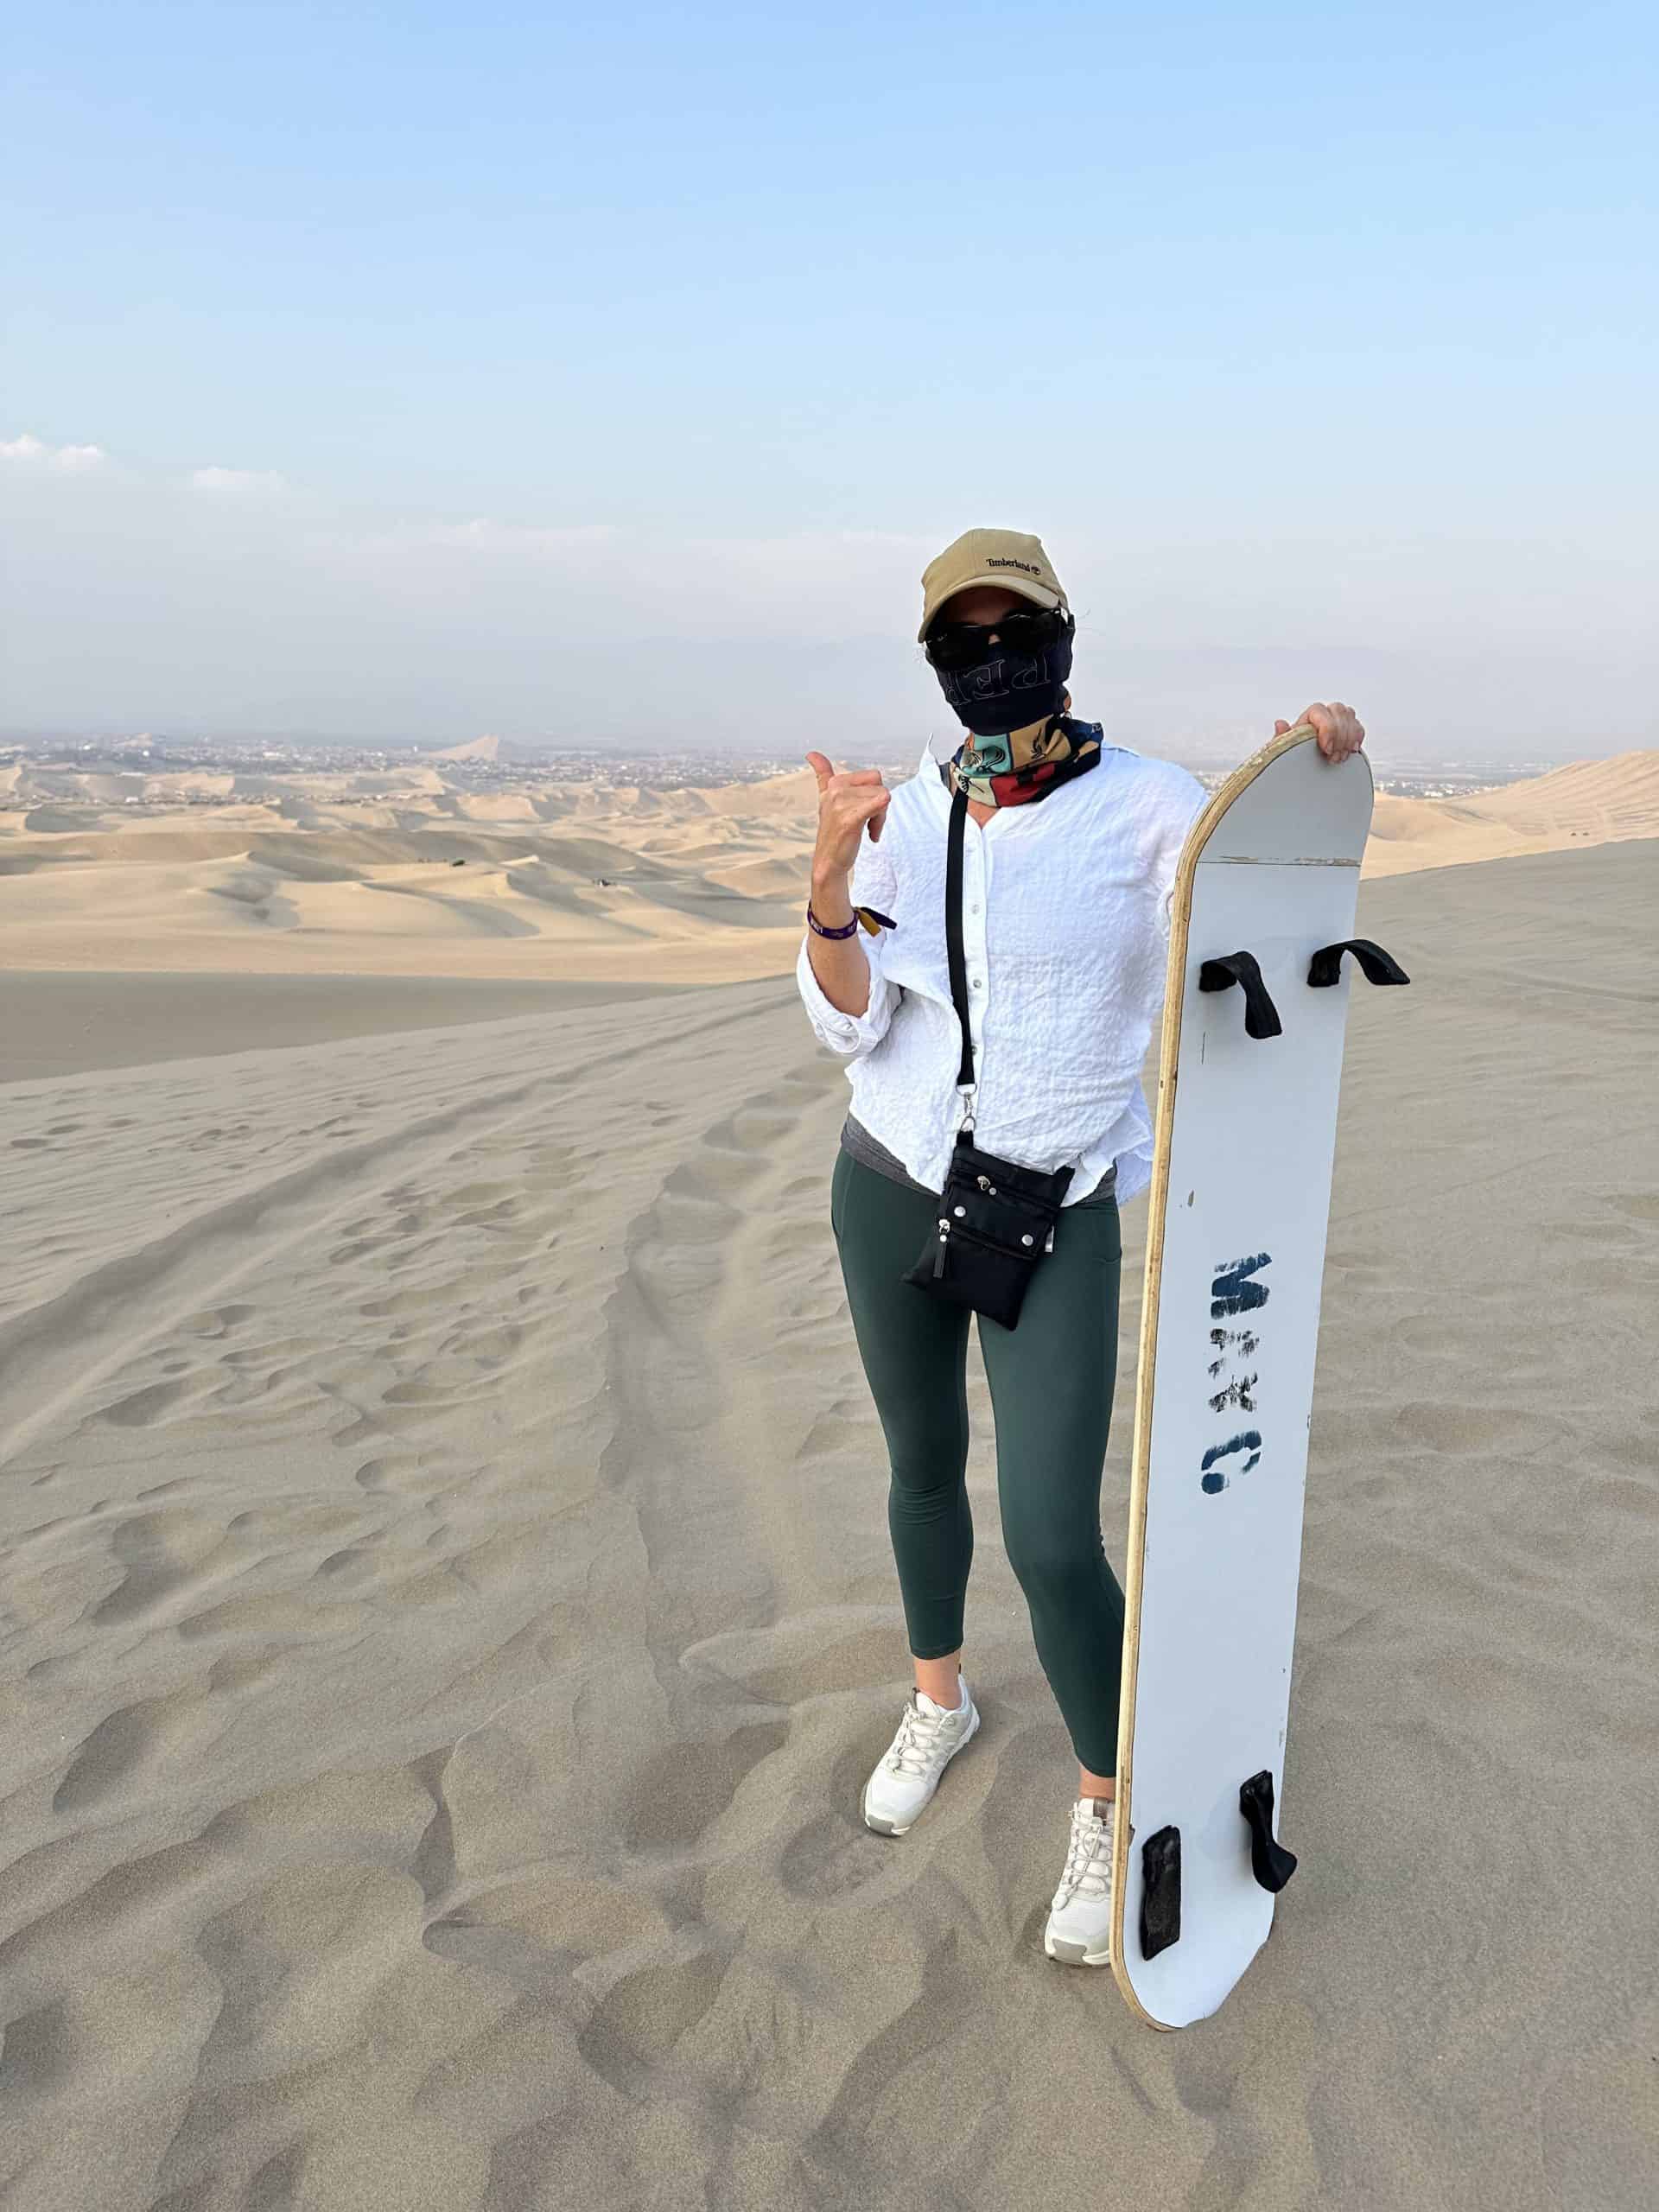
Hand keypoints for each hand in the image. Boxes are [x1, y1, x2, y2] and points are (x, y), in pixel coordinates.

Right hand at [806, 751, 890, 879]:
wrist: (829, 862)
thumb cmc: (835, 831)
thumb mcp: (828, 799)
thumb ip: (822, 774)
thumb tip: (811, 753)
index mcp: (835, 783)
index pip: (873, 777)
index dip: (875, 795)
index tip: (864, 811)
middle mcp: (836, 790)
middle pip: (880, 786)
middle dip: (880, 806)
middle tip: (870, 824)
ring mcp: (841, 803)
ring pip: (883, 797)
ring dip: (880, 819)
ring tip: (867, 831)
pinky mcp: (849, 818)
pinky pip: (880, 803)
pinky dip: (880, 818)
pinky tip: (872, 835)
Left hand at [1275, 703, 1364, 761]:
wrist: (1303, 767)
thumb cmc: (1293, 756)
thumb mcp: (1284, 749)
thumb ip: (1282, 737)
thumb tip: (1280, 724)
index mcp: (1308, 717)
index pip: (1320, 711)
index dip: (1327, 729)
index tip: (1327, 748)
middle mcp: (1324, 714)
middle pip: (1338, 711)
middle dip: (1339, 736)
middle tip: (1333, 756)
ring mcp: (1337, 720)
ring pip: (1350, 716)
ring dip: (1348, 739)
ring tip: (1339, 757)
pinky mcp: (1349, 730)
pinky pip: (1358, 726)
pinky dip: (1357, 738)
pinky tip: (1349, 750)